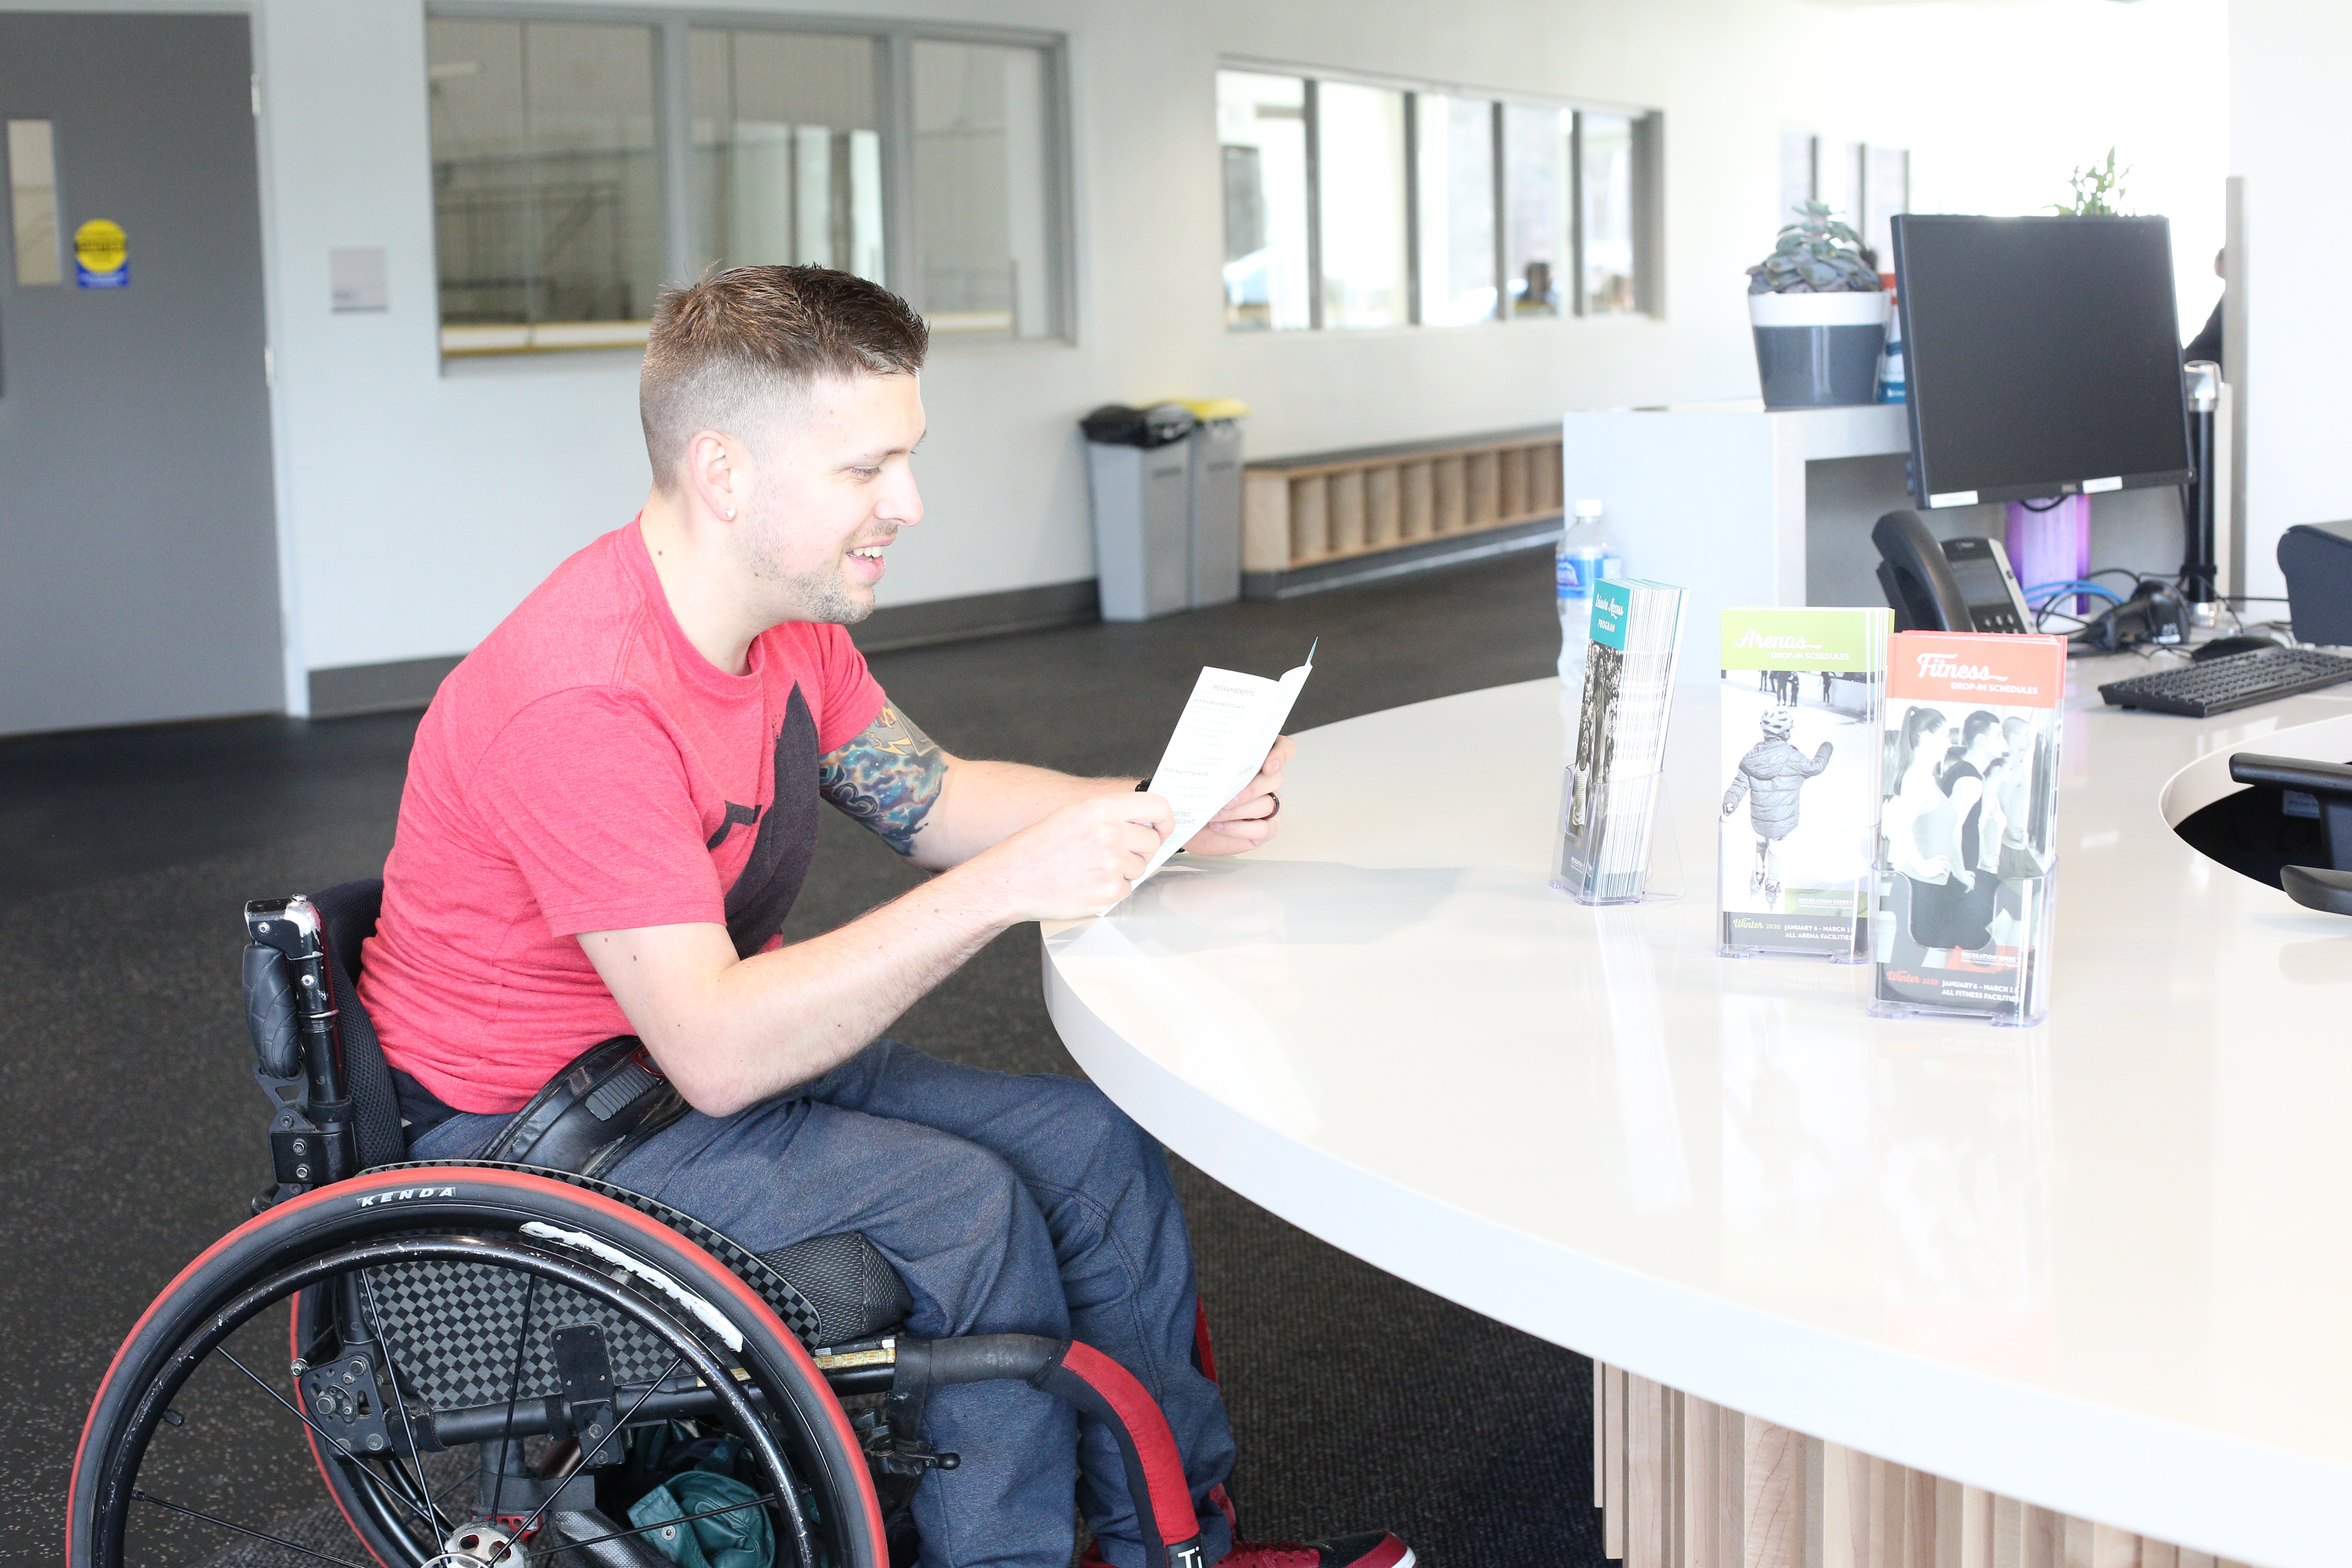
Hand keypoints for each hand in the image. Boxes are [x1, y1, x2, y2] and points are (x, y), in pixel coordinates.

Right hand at [972, 791, 1172, 920]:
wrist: (1013, 879)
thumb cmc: (1039, 847)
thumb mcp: (1074, 815)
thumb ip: (1111, 815)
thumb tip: (1144, 823)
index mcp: (1102, 808)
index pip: (1157, 806)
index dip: (1165, 820)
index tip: (1163, 829)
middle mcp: (1110, 833)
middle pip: (1151, 842)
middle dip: (1138, 851)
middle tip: (1109, 856)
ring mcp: (1111, 863)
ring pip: (1140, 868)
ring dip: (1123, 871)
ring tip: (1090, 869)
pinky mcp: (1109, 890)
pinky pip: (1126, 889)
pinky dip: (1111, 890)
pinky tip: (1087, 884)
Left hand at [1185, 734, 1296, 857]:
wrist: (1193, 822)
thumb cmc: (1202, 794)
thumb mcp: (1203, 774)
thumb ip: (1212, 763)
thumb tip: (1206, 756)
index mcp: (1258, 761)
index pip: (1285, 749)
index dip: (1281, 754)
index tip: (1268, 765)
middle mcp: (1268, 782)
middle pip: (1275, 779)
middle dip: (1251, 789)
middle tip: (1227, 798)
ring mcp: (1271, 805)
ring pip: (1267, 804)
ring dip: (1239, 810)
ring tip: (1215, 813)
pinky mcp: (1267, 828)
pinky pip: (1263, 829)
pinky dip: (1240, 828)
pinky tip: (1220, 826)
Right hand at [1910, 854, 1949, 880]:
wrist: (1922, 870)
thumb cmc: (1921, 867)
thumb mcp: (1924, 862)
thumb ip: (1925, 860)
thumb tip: (1920, 857)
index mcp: (1934, 859)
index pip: (1942, 856)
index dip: (1945, 857)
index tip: (1947, 859)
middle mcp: (1937, 862)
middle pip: (1945, 861)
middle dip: (1948, 864)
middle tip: (1947, 867)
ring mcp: (1938, 866)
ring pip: (1946, 866)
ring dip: (1947, 869)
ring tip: (1947, 872)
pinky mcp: (1939, 870)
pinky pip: (1944, 871)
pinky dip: (1945, 873)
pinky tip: (1945, 874)